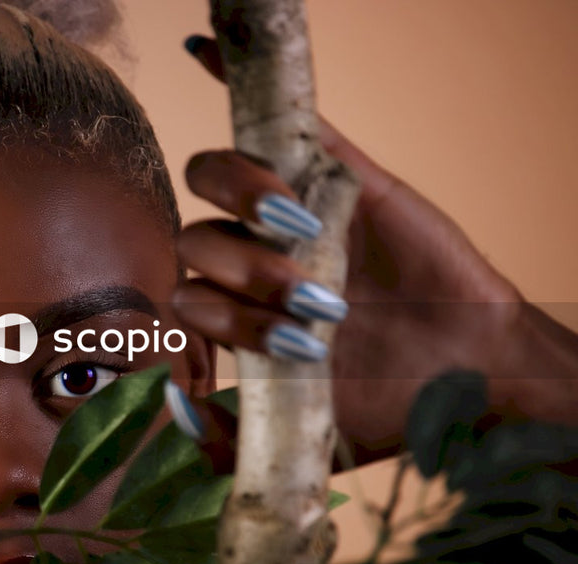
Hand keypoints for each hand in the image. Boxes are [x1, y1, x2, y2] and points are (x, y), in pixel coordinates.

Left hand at [171, 36, 523, 461]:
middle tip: (314, 305)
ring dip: (251, 207)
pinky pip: (289, 122)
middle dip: (245, 276)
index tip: (296, 349)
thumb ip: (228, 440)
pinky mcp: (345, 179)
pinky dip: (238, 78)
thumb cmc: (386, 405)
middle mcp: (259, 260)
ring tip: (306, 239)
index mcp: (243, 312)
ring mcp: (298, 215)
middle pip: (201, 240)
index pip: (189, 291)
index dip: (221, 316)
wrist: (466, 377)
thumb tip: (172, 407)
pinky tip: (203, 48)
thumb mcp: (299, 439)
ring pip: (228, 184)